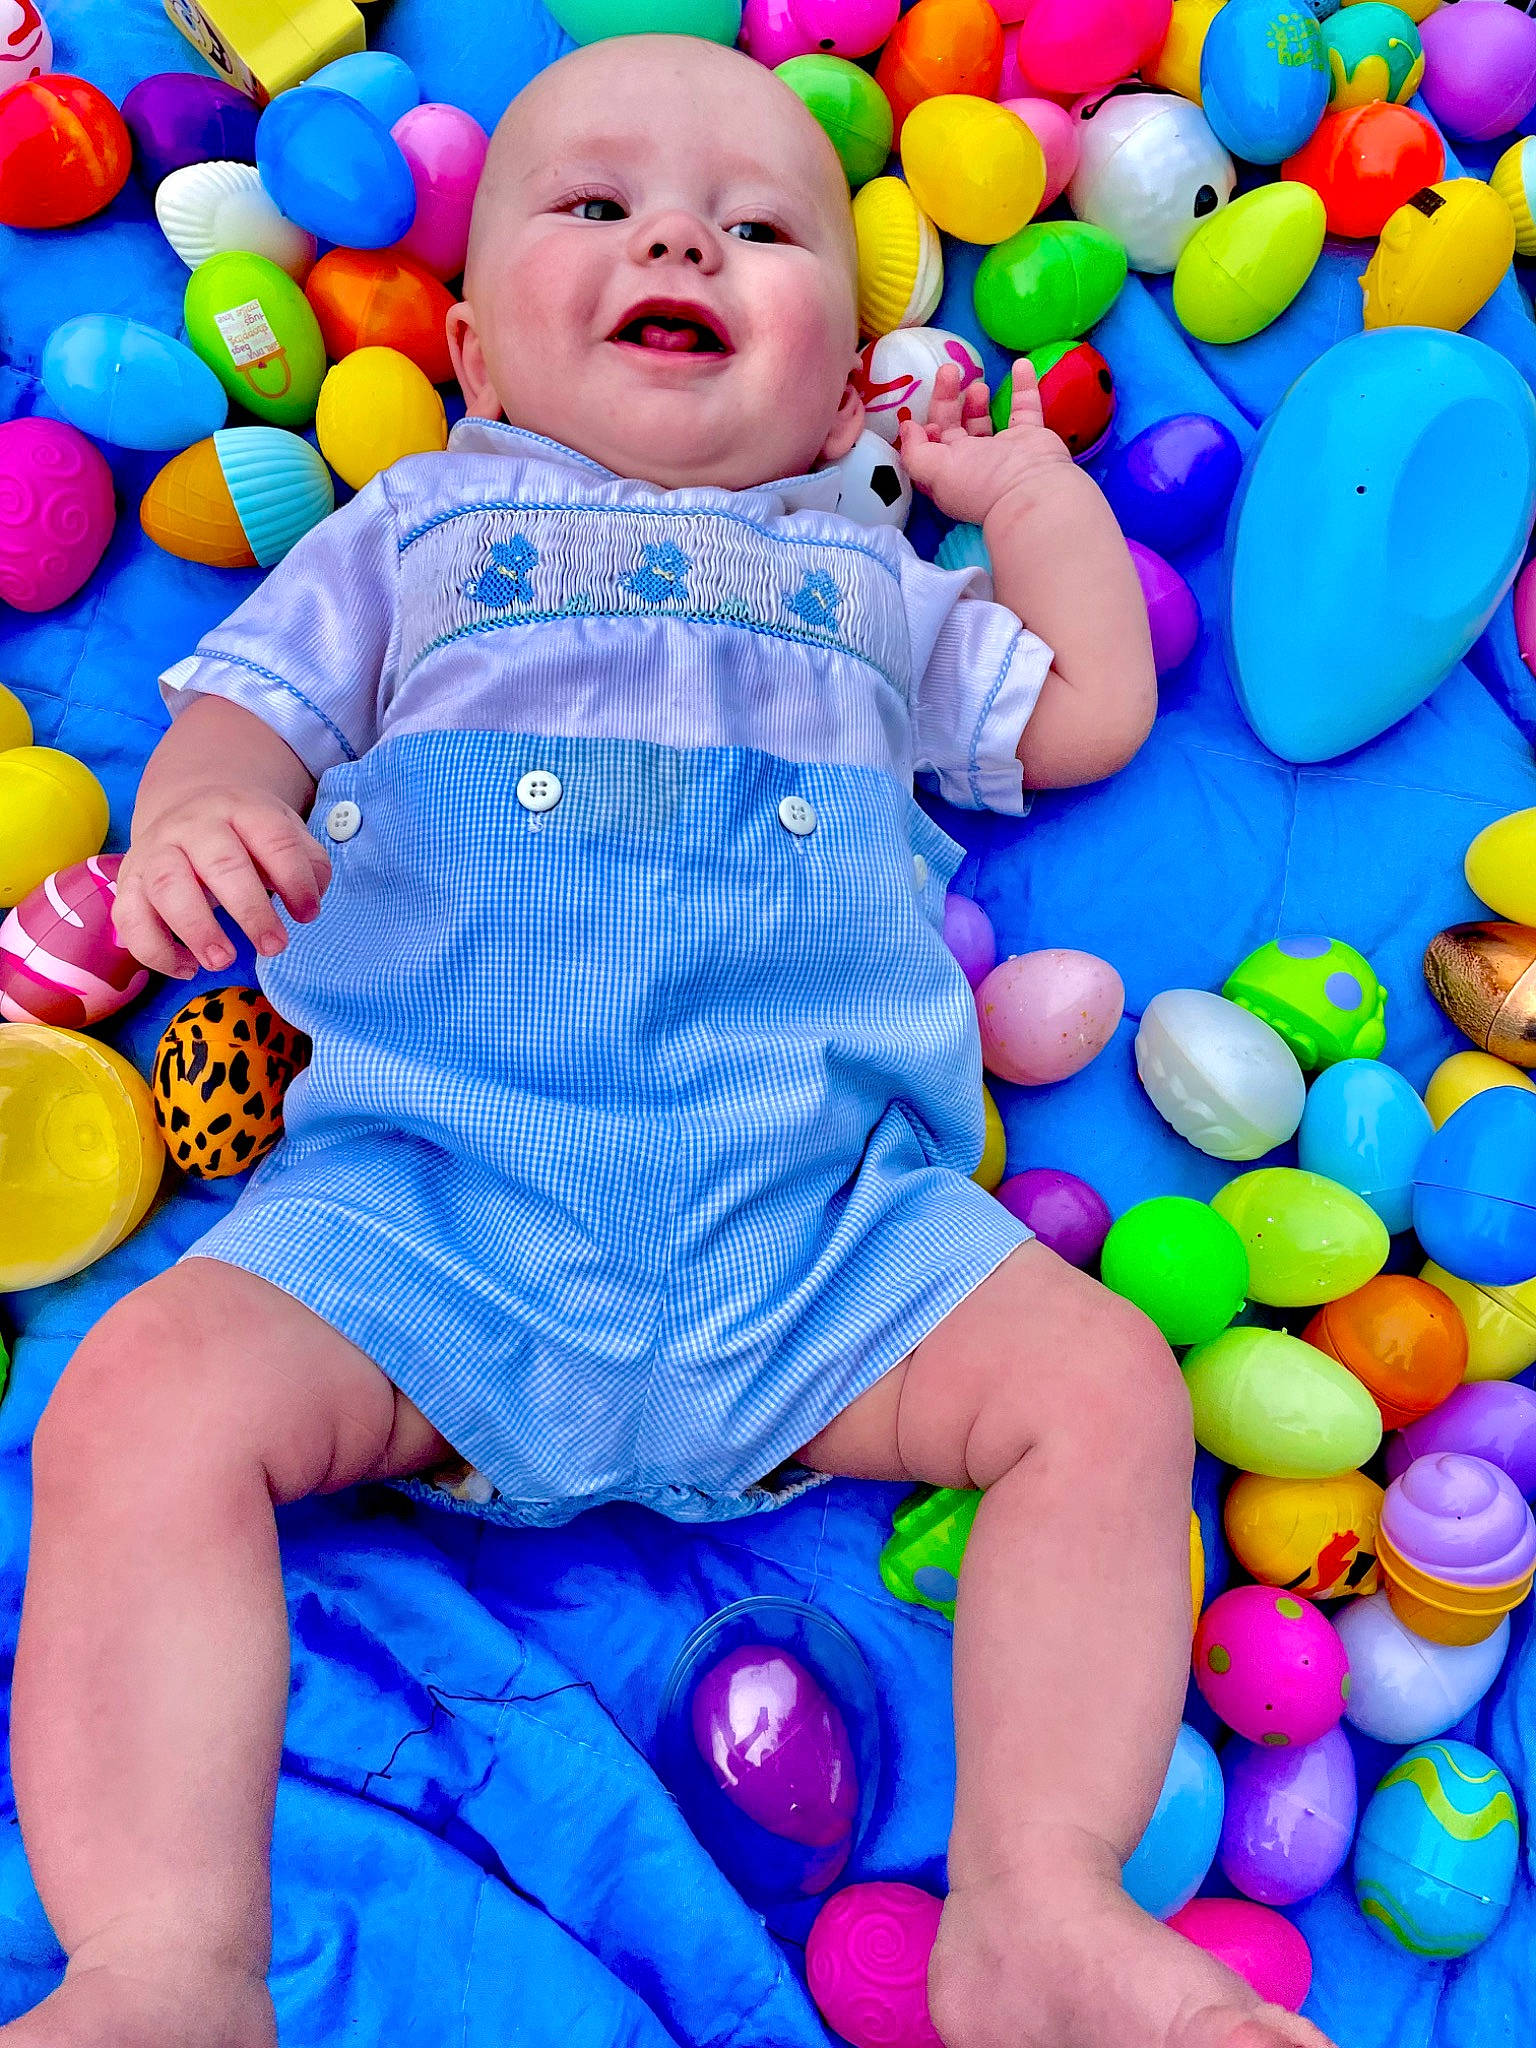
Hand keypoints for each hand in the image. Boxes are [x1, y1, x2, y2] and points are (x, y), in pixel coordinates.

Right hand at [114, 785, 330, 979]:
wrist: (184, 809)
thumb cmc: (244, 833)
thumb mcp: (281, 830)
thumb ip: (306, 861)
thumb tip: (311, 900)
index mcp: (240, 809)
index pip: (272, 838)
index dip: (295, 879)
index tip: (308, 915)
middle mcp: (193, 826)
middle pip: (220, 863)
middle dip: (250, 910)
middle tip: (274, 947)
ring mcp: (155, 852)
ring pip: (167, 886)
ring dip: (196, 929)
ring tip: (223, 961)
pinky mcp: (128, 882)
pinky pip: (129, 917)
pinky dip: (154, 949)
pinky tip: (187, 968)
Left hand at [898, 359, 1073, 528]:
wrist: (1032, 489)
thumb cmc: (979, 481)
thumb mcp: (934, 470)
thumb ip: (914, 450)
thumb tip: (907, 428)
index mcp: (949, 474)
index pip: (930, 448)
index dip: (925, 430)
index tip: (927, 418)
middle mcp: (974, 463)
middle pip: (954, 426)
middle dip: (946, 400)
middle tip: (948, 371)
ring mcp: (1003, 450)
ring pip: (984, 419)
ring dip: (976, 399)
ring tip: (977, 383)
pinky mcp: (1030, 437)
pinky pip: (1026, 407)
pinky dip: (1023, 386)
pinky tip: (1020, 365)